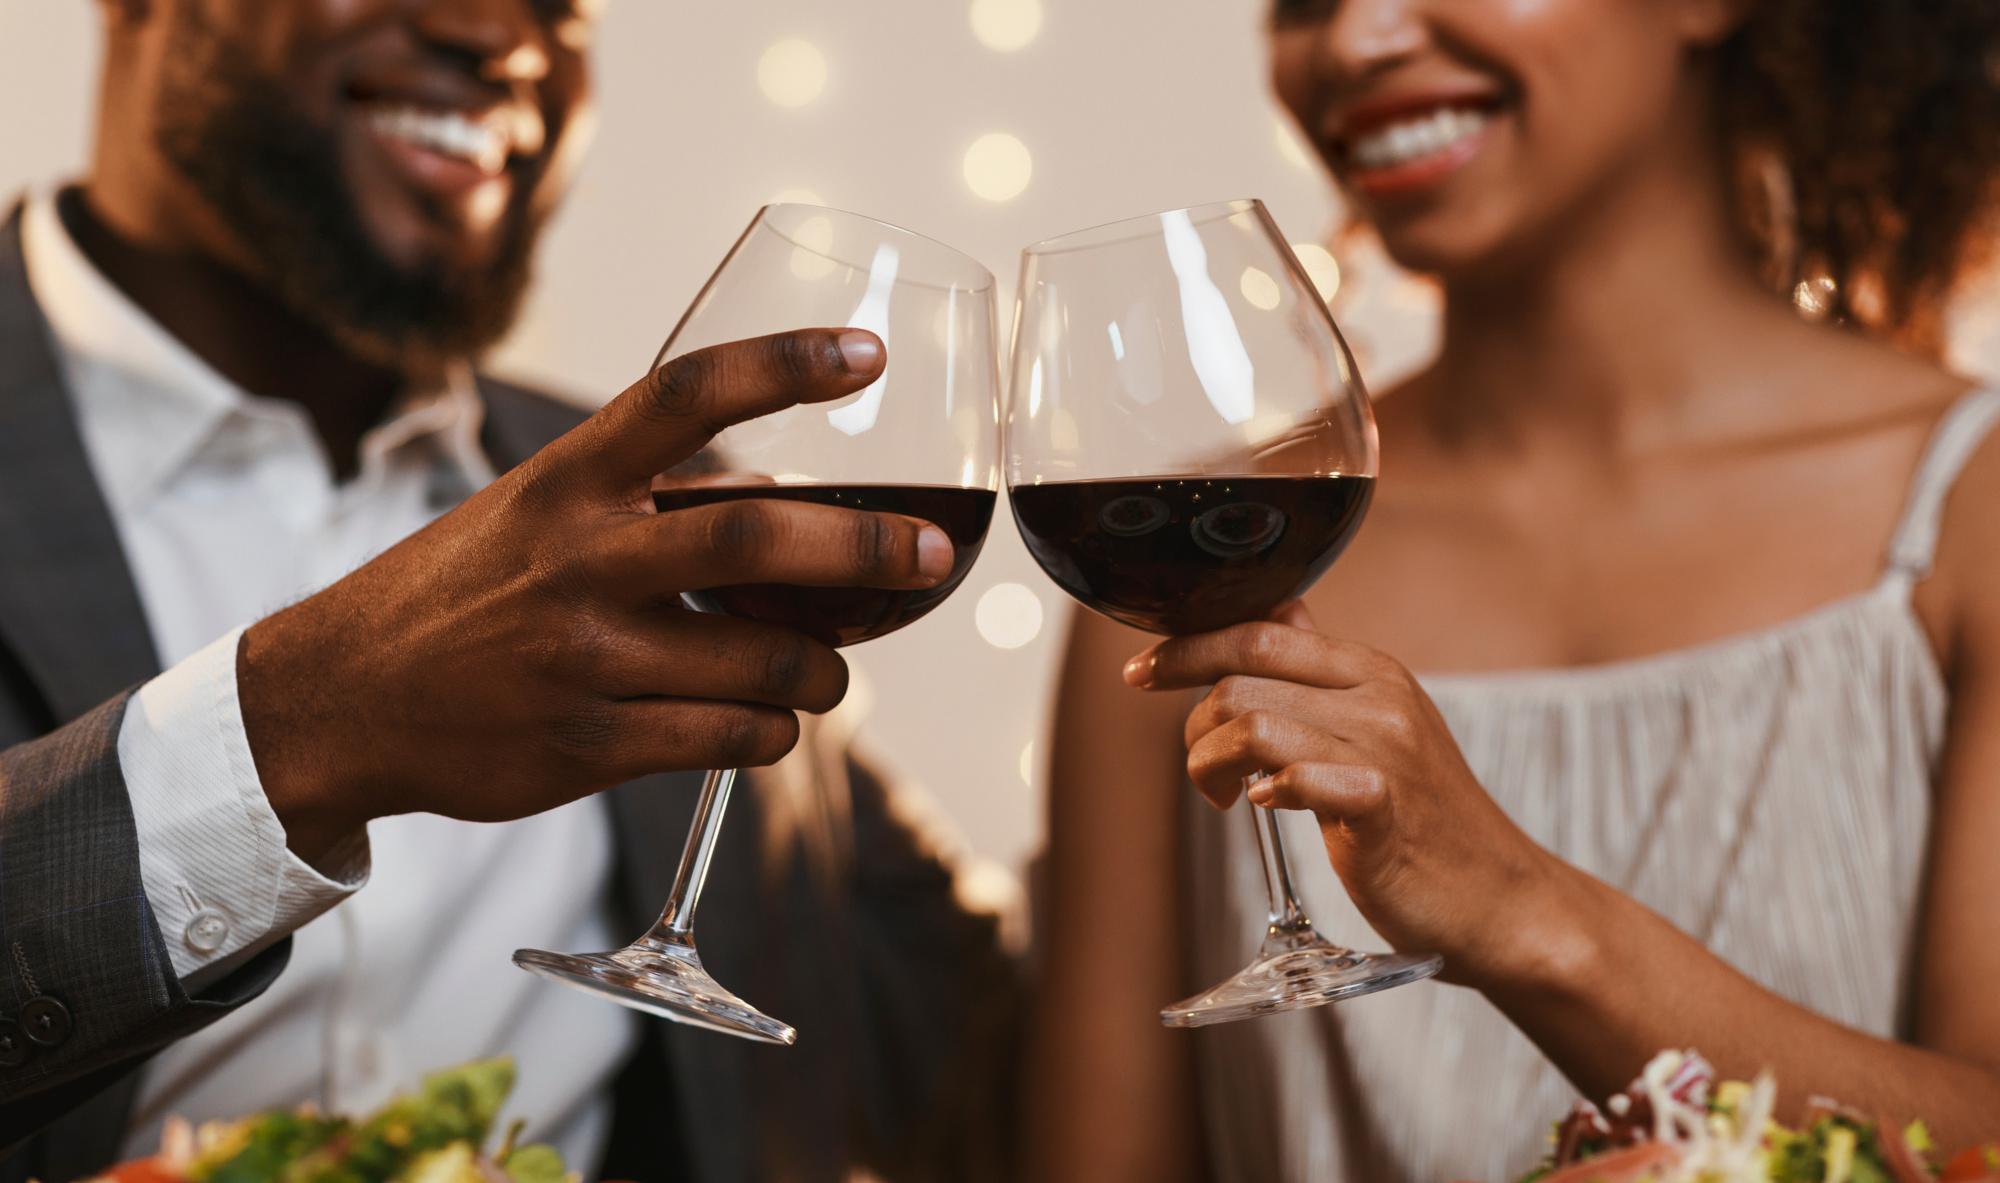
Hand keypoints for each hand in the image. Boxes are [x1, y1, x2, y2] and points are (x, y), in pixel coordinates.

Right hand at [239, 329, 950, 861]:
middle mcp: (582, 558)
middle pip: (756, 538)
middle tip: (932, 556)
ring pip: (767, 662)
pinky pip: (733, 740)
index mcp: (570, 480)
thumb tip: (781, 498)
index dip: (784, 364)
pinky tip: (768, 725)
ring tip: (833, 671)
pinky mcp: (591, 744)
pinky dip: (775, 734)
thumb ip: (642, 497)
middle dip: (866, 548)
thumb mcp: (533, 509)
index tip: (866, 354)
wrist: (341, 698)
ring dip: (828, 672)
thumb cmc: (461, 592)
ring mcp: (587, 657)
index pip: (686, 394)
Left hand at [1125, 602, 1580, 987]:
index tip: (1140, 675)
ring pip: (1253, 723)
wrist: (1503, 902)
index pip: (1259, 629)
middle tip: (1205, 773)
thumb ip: (1325, 675)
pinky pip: (1303, 778)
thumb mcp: (1379, 730)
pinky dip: (1268, 790)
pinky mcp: (1386, 807)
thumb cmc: (1426, 824)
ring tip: (1226, 800)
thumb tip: (1282, 612)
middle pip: (1243, 672)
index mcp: (1371, 670)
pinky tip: (1263, 807)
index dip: (1187, 647)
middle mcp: (1380, 697)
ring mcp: (1387, 749)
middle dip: (1194, 721)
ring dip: (1211, 764)